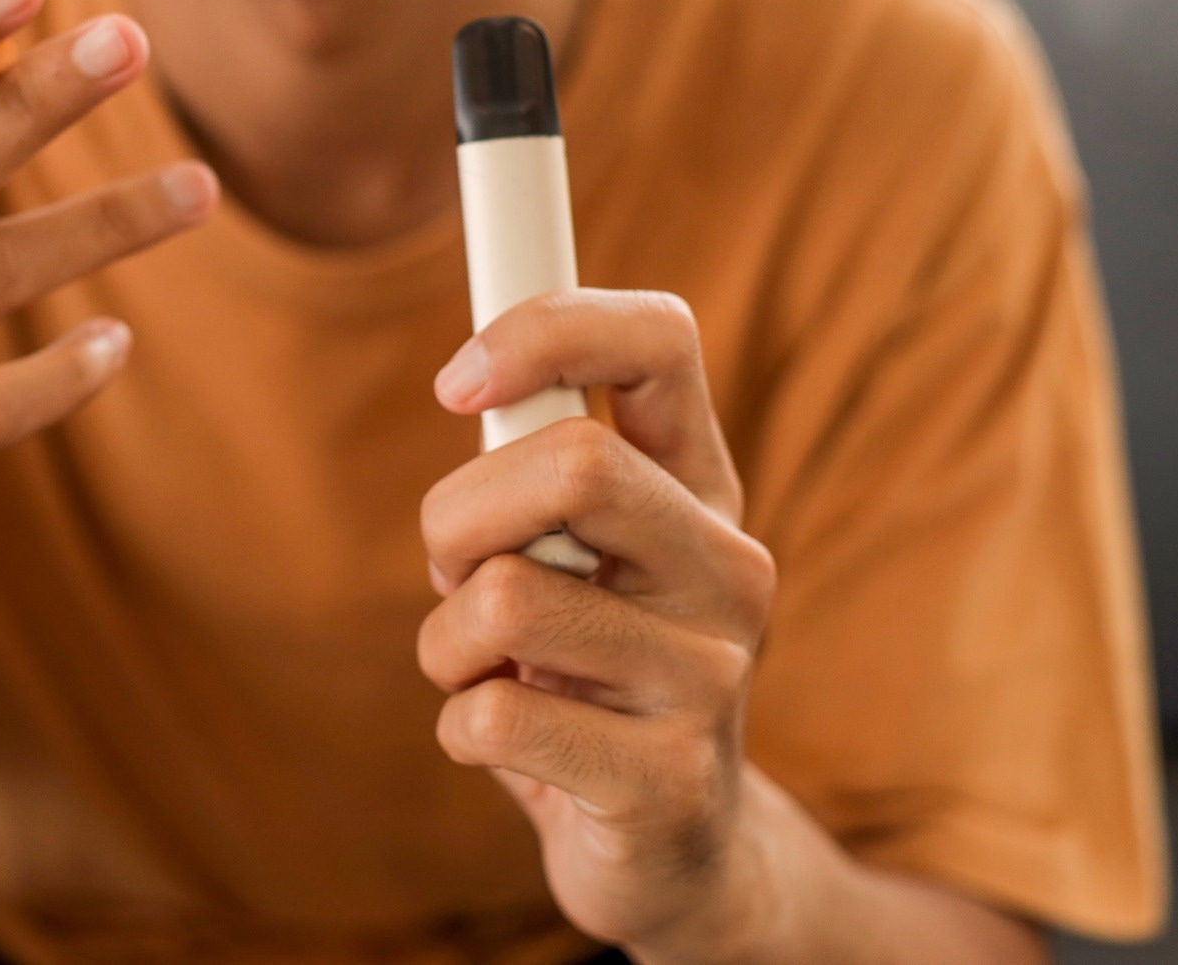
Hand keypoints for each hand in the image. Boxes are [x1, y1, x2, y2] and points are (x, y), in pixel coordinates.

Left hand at [419, 289, 777, 960]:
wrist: (671, 847)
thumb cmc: (589, 667)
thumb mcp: (570, 549)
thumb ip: (533, 461)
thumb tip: (472, 381)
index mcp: (702, 488)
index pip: (661, 341)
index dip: (546, 331)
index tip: (457, 382)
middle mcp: (729, 568)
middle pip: (573, 464)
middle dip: (458, 516)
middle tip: (456, 570)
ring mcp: (710, 678)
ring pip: (504, 600)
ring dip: (448, 643)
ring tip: (492, 673)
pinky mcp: (666, 781)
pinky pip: (494, 718)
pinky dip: (461, 729)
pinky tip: (513, 744)